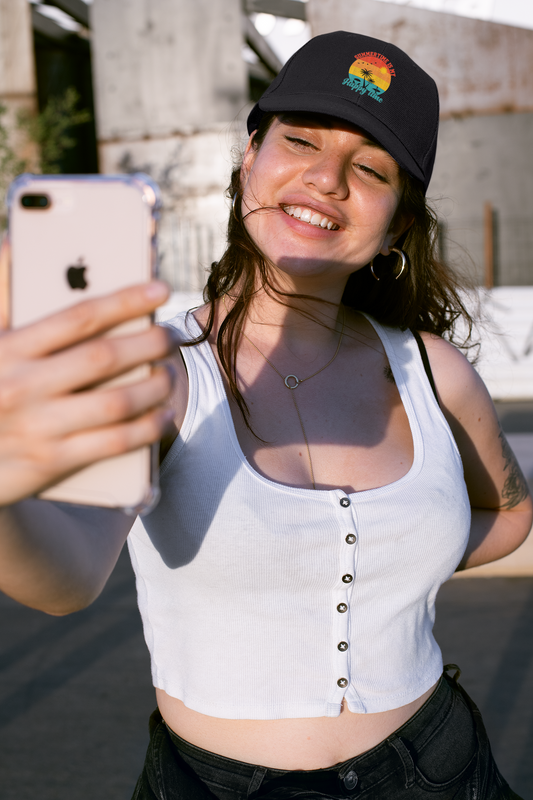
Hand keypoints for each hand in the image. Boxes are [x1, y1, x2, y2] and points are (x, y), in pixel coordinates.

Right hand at [0, 280, 176, 504]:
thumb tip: (14, 239)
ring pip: (117, 402)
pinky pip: (114, 442)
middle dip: (149, 342)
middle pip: (104, 357)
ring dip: (155, 386)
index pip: (79, 316)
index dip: (126, 300)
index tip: (160, 289)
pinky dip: (147, 428)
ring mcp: (39, 425)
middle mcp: (23, 385)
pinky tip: (162, 417)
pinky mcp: (52, 461)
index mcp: (8, 348)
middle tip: (171, 336)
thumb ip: (0, 291)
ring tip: (170, 374)